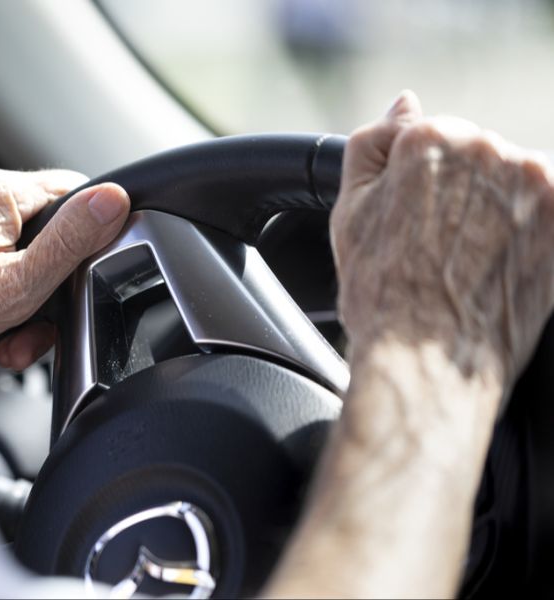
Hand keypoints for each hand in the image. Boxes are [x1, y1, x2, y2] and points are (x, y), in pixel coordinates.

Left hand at [0, 169, 129, 400]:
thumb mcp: (23, 282)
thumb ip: (73, 239)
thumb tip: (112, 199)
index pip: (71, 190)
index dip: (87, 233)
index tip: (82, 270)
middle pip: (43, 228)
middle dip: (49, 280)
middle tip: (38, 321)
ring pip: (15, 251)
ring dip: (23, 296)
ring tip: (9, 334)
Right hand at [266, 93, 553, 597]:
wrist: (428, 362)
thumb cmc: (380, 295)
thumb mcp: (350, 214)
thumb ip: (372, 147)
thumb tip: (405, 104)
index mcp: (430, 139)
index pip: (432, 139)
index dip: (421, 188)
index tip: (417, 226)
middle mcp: (489, 148)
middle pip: (479, 156)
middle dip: (462, 195)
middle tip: (440, 249)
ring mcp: (536, 182)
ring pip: (515, 181)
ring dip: (500, 211)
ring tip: (470, 264)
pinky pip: (545, 206)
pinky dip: (531, 230)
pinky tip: (503, 265)